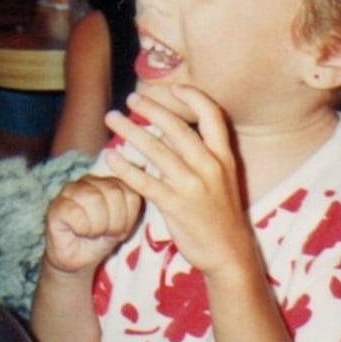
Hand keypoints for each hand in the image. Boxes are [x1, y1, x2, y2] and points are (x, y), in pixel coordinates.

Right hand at [43, 174, 142, 275]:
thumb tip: (145, 188)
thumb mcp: (124, 223)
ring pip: (94, 200)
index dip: (129, 216)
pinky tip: (78, 232)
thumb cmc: (101, 239)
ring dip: (98, 226)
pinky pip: (76, 213)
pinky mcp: (57, 206)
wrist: (78, 259)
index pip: (130, 191)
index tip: (120, 229)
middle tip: (106, 233)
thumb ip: (131, 205)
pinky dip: (82, 228)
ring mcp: (71, 190)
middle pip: (114, 193)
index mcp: (110, 181)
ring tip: (92, 232)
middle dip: (115, 222)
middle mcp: (90, 180)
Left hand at [101, 87, 257, 277]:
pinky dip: (125, 166)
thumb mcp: (221, 178)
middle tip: (131, 99)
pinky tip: (111, 157)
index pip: (212, 115)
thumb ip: (197, 154)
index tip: (175, 88)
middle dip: (151, 108)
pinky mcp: (175, 205)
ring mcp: (192, 186)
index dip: (193, 97)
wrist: (230, 253)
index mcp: (224, 156)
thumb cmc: (221, 213)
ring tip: (112, 118)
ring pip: (155, 149)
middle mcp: (209, 166)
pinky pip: (144, 181)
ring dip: (130, 130)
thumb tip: (167, 131)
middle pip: (176, 127)